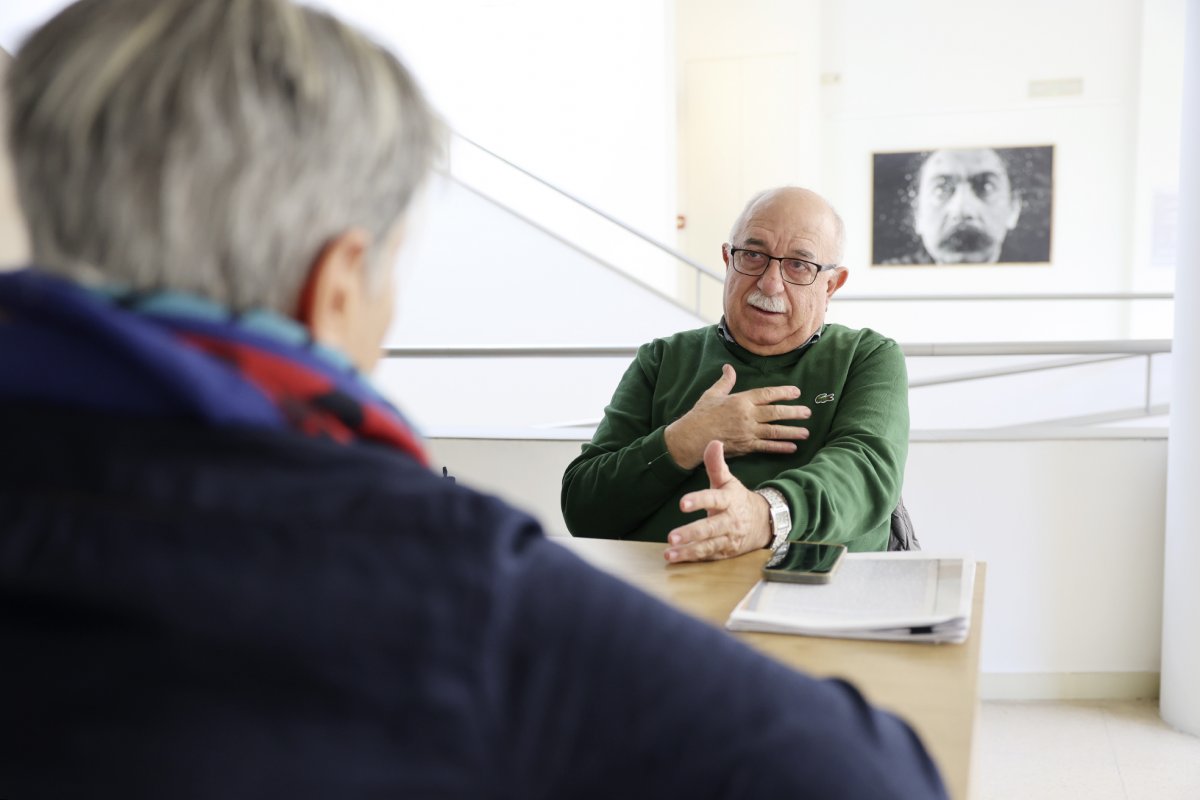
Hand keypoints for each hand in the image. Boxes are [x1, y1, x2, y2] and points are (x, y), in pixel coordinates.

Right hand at [664, 364, 810, 469]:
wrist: (691, 438)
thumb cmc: (700, 415)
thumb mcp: (712, 394)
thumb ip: (725, 381)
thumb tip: (728, 367)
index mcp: (740, 400)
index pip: (767, 394)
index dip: (783, 393)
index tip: (796, 392)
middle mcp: (747, 415)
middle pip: (775, 413)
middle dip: (794, 412)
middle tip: (808, 412)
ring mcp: (748, 432)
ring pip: (775, 431)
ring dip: (792, 431)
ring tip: (806, 432)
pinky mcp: (746, 447)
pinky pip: (767, 447)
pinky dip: (780, 447)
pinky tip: (792, 447)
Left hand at [664, 440, 772, 562]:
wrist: (763, 522)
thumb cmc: (738, 499)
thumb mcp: (728, 481)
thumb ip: (716, 464)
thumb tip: (713, 442)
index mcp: (729, 500)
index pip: (713, 499)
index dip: (698, 501)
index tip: (682, 504)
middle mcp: (729, 521)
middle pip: (710, 528)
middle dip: (691, 533)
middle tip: (672, 536)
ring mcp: (728, 539)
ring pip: (708, 546)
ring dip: (688, 550)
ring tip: (669, 553)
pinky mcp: (725, 552)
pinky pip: (708, 556)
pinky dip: (692, 558)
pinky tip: (675, 558)